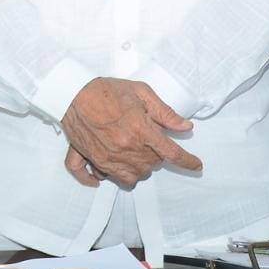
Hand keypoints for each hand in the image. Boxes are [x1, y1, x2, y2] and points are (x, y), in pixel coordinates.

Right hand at [60, 77, 201, 187]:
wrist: (72, 90)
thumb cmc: (106, 89)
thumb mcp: (141, 92)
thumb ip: (165, 112)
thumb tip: (185, 127)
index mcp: (140, 130)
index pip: (171, 153)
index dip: (187, 161)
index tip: (196, 165)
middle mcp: (125, 148)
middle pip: (151, 166)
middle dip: (156, 156)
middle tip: (149, 139)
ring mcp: (106, 157)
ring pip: (130, 177)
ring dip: (137, 169)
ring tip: (133, 154)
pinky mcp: (89, 157)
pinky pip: (93, 177)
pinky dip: (98, 179)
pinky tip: (102, 176)